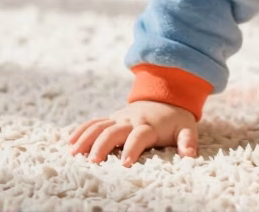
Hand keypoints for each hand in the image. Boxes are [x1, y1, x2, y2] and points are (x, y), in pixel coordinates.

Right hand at [68, 100, 198, 165]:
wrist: (166, 94)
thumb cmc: (175, 119)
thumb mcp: (187, 127)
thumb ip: (187, 141)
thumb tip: (190, 156)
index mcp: (149, 125)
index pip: (139, 136)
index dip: (132, 149)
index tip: (125, 164)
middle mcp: (131, 120)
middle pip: (113, 131)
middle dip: (102, 146)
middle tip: (93, 162)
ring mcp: (119, 117)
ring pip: (99, 126)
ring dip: (86, 138)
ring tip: (74, 154)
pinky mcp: (111, 117)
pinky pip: (93, 122)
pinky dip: (81, 130)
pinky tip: (69, 142)